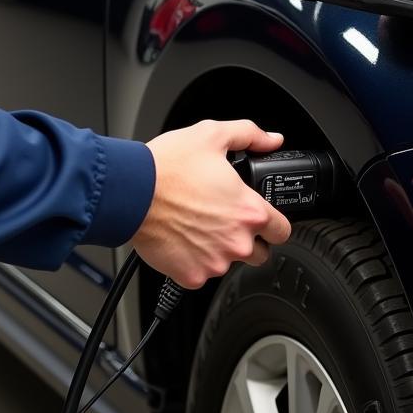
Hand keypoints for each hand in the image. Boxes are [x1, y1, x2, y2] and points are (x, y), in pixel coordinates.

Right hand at [132, 120, 291, 288]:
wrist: (129, 192)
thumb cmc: (167, 166)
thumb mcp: (212, 135)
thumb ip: (250, 135)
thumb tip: (272, 140)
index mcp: (248, 211)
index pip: (283, 231)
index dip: (275, 222)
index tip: (263, 218)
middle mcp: (236, 242)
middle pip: (260, 252)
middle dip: (248, 238)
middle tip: (225, 218)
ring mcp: (214, 263)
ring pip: (229, 262)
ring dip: (220, 248)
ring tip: (198, 223)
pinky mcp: (191, 276)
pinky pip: (201, 272)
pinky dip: (195, 259)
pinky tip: (183, 237)